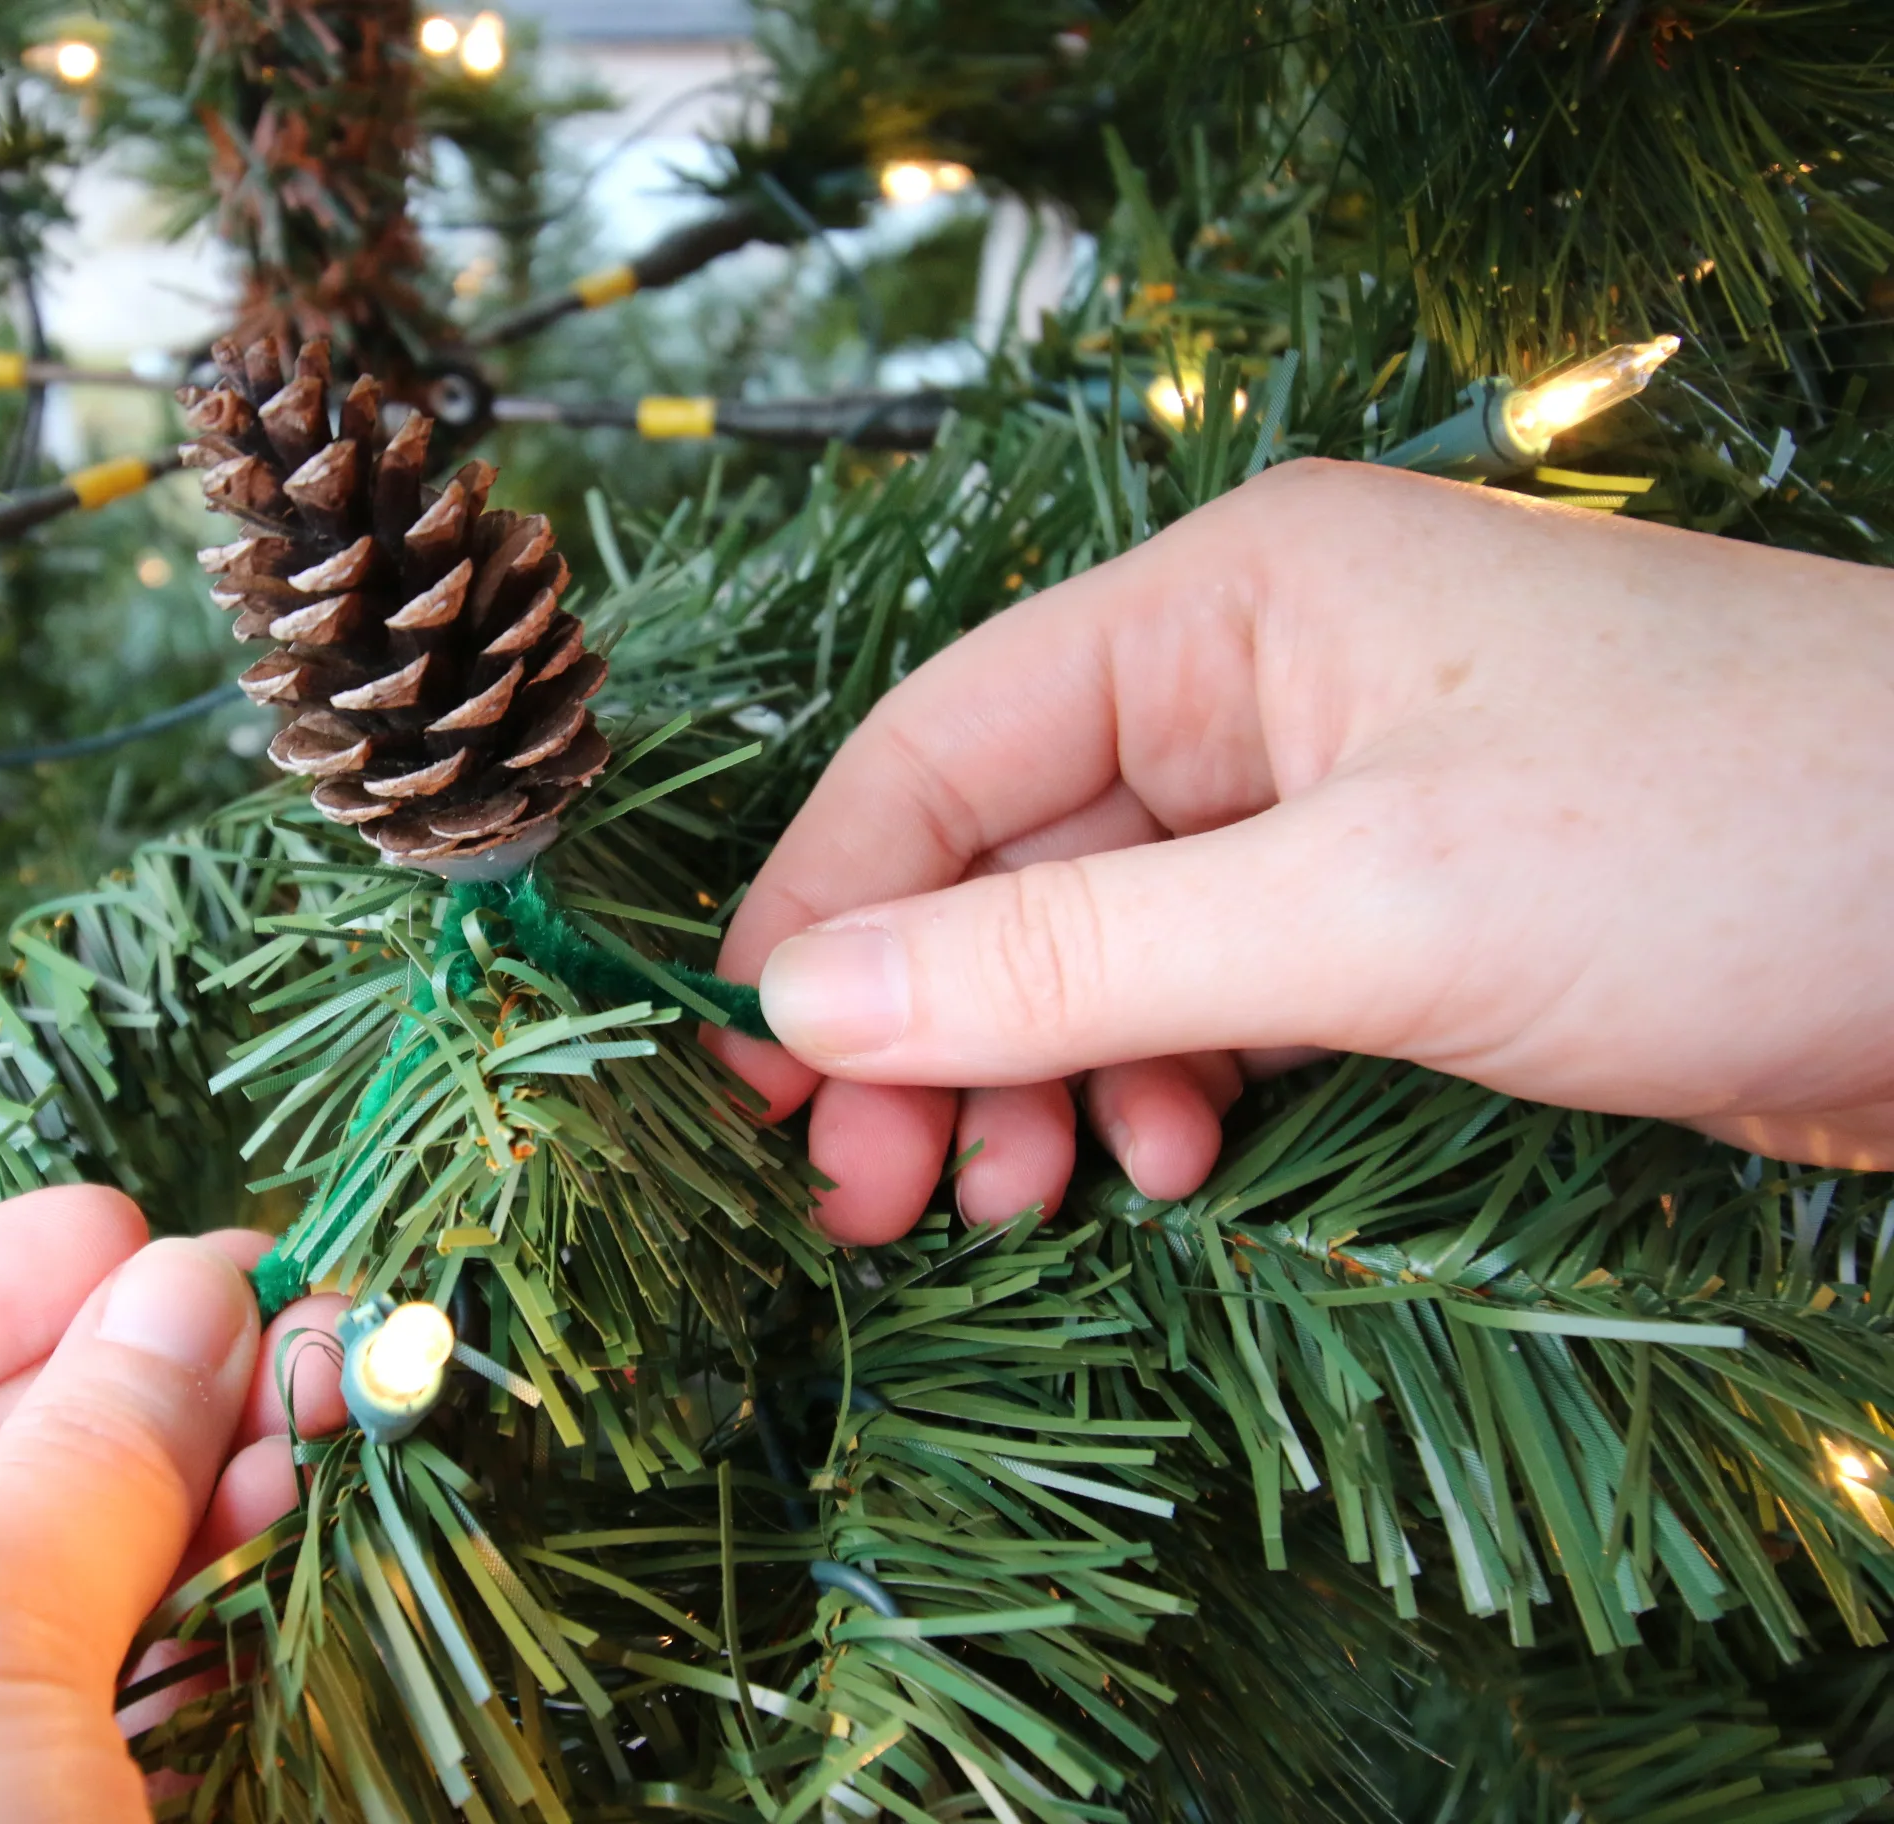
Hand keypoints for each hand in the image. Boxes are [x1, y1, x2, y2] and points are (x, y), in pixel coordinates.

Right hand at [714, 458, 1893, 1244]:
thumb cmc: (1717, 850)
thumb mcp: (1364, 914)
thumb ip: (1066, 964)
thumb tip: (794, 1003)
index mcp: (1227, 603)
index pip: (941, 749)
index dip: (824, 911)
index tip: (750, 1081)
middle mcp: (1256, 681)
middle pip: (1006, 860)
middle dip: (930, 1029)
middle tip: (872, 1206)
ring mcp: (1330, 797)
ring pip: (1099, 943)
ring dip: (1043, 1077)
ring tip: (1030, 1208)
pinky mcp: (1402, 906)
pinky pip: (1208, 992)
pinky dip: (1165, 1082)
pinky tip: (1177, 1164)